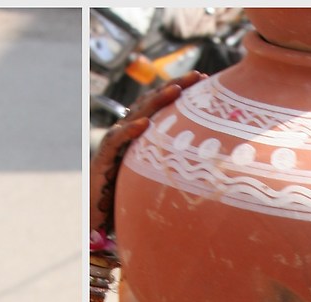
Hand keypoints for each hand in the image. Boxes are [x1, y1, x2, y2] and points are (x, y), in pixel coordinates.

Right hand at [93, 74, 203, 237]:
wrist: (98, 217)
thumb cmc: (130, 200)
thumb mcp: (160, 180)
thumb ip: (177, 170)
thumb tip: (213, 173)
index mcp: (143, 135)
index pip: (164, 106)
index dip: (182, 91)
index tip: (205, 81)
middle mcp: (129, 133)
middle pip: (153, 103)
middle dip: (175, 87)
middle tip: (199, 76)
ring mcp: (116, 144)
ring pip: (136, 115)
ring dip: (156, 101)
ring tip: (176, 90)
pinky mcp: (103, 160)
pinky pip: (116, 142)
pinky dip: (129, 131)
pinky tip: (144, 125)